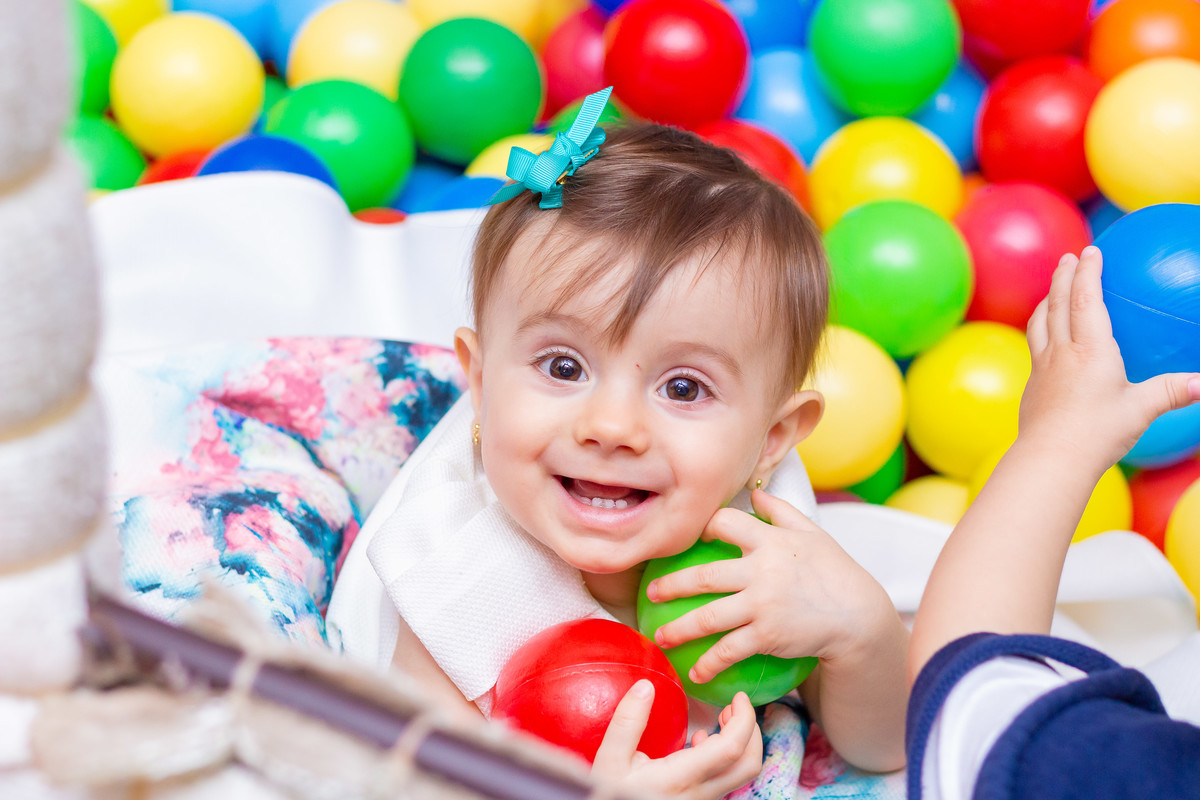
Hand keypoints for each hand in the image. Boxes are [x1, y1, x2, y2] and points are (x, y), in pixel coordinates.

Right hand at [592, 681, 761, 799]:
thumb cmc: (610, 796)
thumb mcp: (610, 760)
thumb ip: (627, 722)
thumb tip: (646, 686)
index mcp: (682, 778)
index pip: (731, 748)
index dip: (744, 720)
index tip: (738, 696)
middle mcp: (700, 793)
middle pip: (749, 765)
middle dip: (752, 731)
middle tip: (736, 707)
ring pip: (740, 774)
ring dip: (740, 743)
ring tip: (721, 719)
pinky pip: (725, 780)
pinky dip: (726, 756)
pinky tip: (699, 743)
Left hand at [645, 492, 895, 683]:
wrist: (858, 617)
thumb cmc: (833, 572)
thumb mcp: (812, 533)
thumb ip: (781, 510)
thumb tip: (754, 490)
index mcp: (770, 541)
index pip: (724, 522)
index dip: (703, 526)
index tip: (690, 536)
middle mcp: (762, 570)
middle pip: (703, 575)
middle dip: (670, 585)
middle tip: (651, 593)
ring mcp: (762, 604)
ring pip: (707, 617)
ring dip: (678, 629)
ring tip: (659, 636)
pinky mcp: (767, 635)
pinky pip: (728, 650)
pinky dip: (708, 662)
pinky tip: (694, 672)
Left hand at [1020, 246, 1199, 470]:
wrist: (1050, 459)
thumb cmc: (1097, 434)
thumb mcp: (1141, 410)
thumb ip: (1173, 391)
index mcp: (1090, 350)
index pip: (1086, 300)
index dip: (1087, 272)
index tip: (1090, 251)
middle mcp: (1061, 352)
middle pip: (1058, 304)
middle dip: (1063, 276)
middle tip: (1068, 258)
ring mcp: (1042, 368)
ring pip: (1039, 323)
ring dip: (1047, 300)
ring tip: (1052, 291)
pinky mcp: (1032, 386)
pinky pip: (1034, 347)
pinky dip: (1040, 331)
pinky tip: (1046, 339)